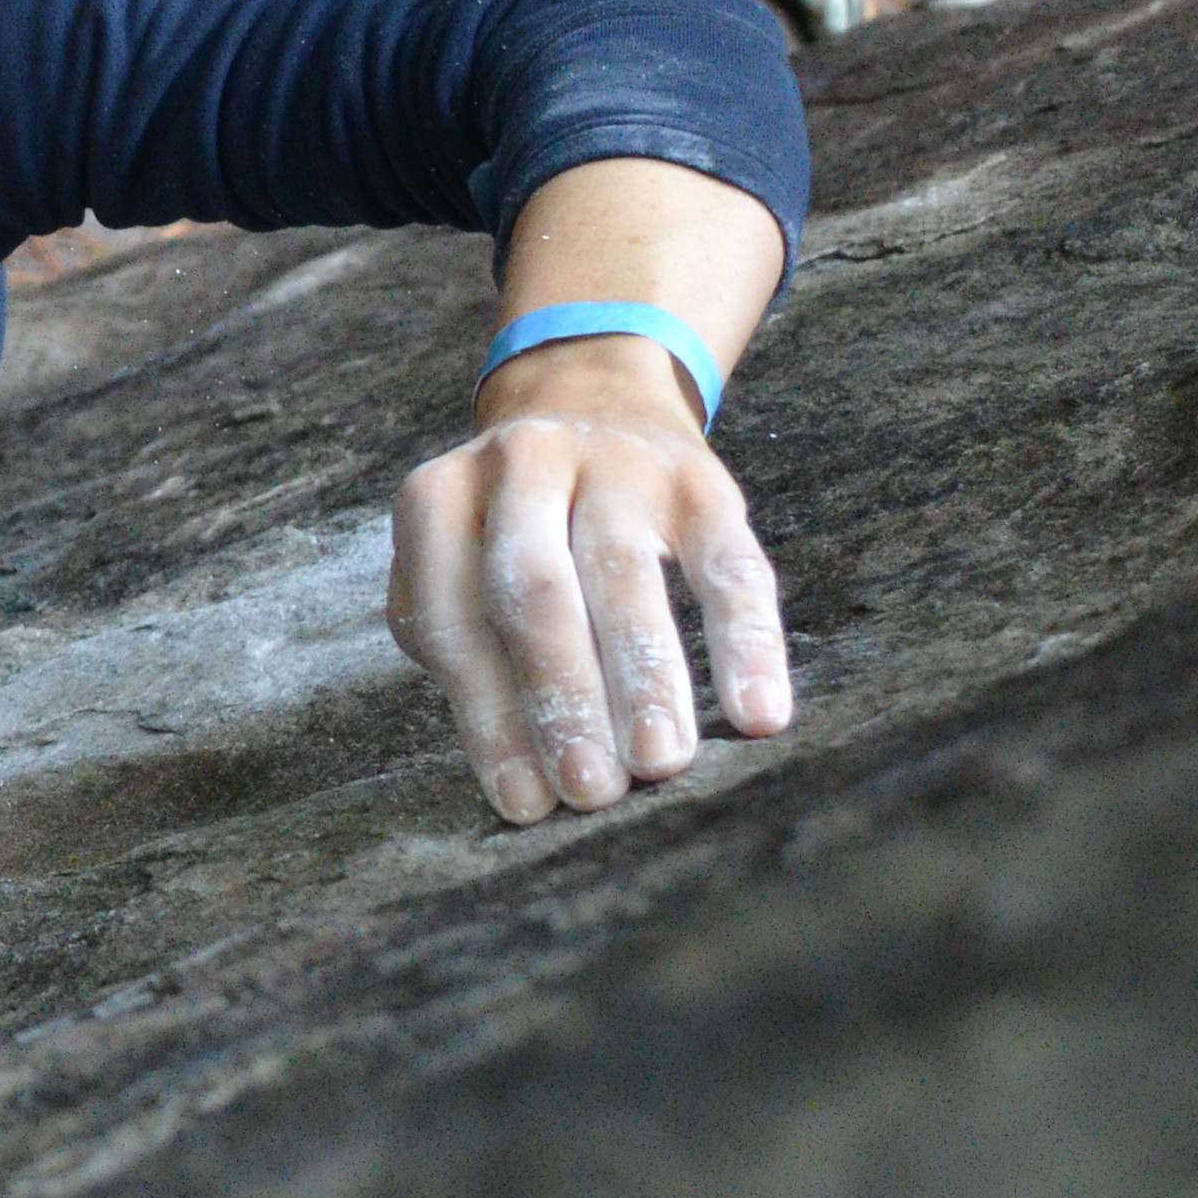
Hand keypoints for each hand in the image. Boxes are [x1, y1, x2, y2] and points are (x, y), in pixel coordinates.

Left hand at [386, 340, 790, 824]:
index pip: (453, 616)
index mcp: (438, 499)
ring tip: (660, 764)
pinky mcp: (699, 478)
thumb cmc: (509, 530)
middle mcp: (520, 466)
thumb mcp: (459, 567)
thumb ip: (471, 656)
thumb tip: (523, 787)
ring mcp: (612, 463)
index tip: (523, 803)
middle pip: (535, 591)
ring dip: (644, 678)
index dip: (486, 715)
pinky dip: (746, 643)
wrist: (589, 394)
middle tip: (590, 792)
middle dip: (562, 696)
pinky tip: (760, 715)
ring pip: (626, 575)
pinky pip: (729, 565)